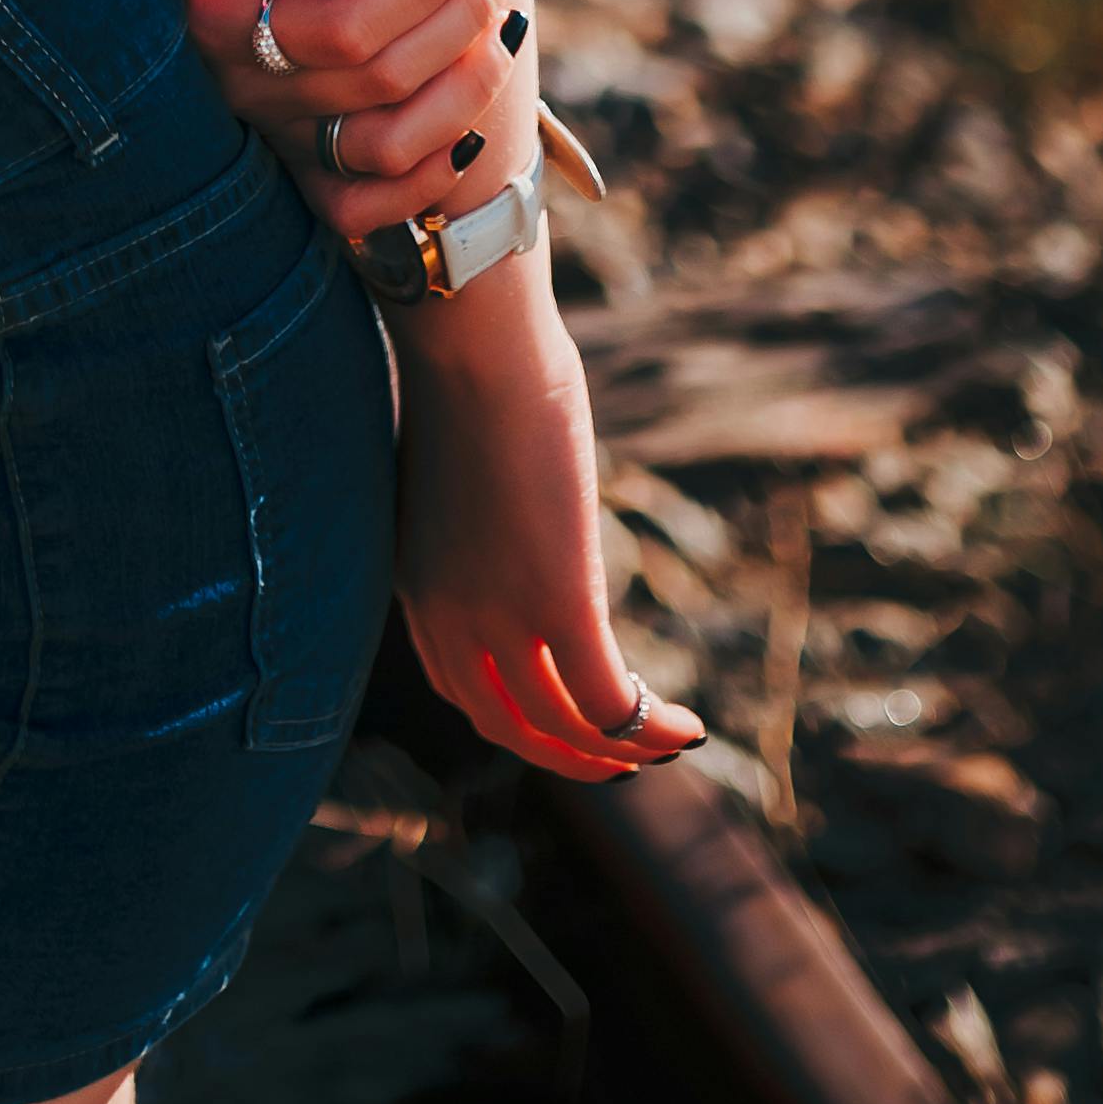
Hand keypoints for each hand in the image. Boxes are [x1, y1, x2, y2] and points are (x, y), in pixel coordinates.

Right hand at [161, 0, 526, 244]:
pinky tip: (477, 130)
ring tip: (506, 27)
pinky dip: (429, 180)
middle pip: (381, 82)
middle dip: (461, 20)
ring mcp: (278, 137)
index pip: (343, 28)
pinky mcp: (301, 171)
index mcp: (224, 24)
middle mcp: (251, 91)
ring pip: (388, 148)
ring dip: (466, 92)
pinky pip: (364, 210)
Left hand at [393, 283, 707, 784]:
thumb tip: (517, 513)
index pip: (461, 687)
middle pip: (506, 724)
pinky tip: (684, 729)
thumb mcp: (463, 470)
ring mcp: (501, 615)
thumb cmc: (468, 377)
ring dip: (616, 750)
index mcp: (419, 585)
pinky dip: (648, 727)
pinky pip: (609, 697)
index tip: (565, 720)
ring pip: (564, 724)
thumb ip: (480, 518)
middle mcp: (449, 618)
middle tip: (615, 759)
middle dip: (564, 754)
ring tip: (661, 745)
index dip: (519, 718)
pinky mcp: (558, 601)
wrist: (471, 344)